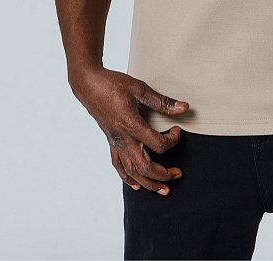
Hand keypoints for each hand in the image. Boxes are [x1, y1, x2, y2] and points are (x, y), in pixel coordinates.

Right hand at [71, 64, 188, 194]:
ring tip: (163, 189)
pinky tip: (136, 184)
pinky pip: (118, 165)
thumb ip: (162, 101)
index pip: (157, 144)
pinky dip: (128, 178)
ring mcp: (115, 142)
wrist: (88, 85)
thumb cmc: (113, 84)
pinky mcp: (110, 142)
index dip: (172, 141)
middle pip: (144, 167)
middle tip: (178, 174)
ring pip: (131, 172)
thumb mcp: (140, 88)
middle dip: (163, 174)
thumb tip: (184, 108)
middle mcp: (123, 138)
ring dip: (148, 183)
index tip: (177, 131)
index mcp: (132, 125)